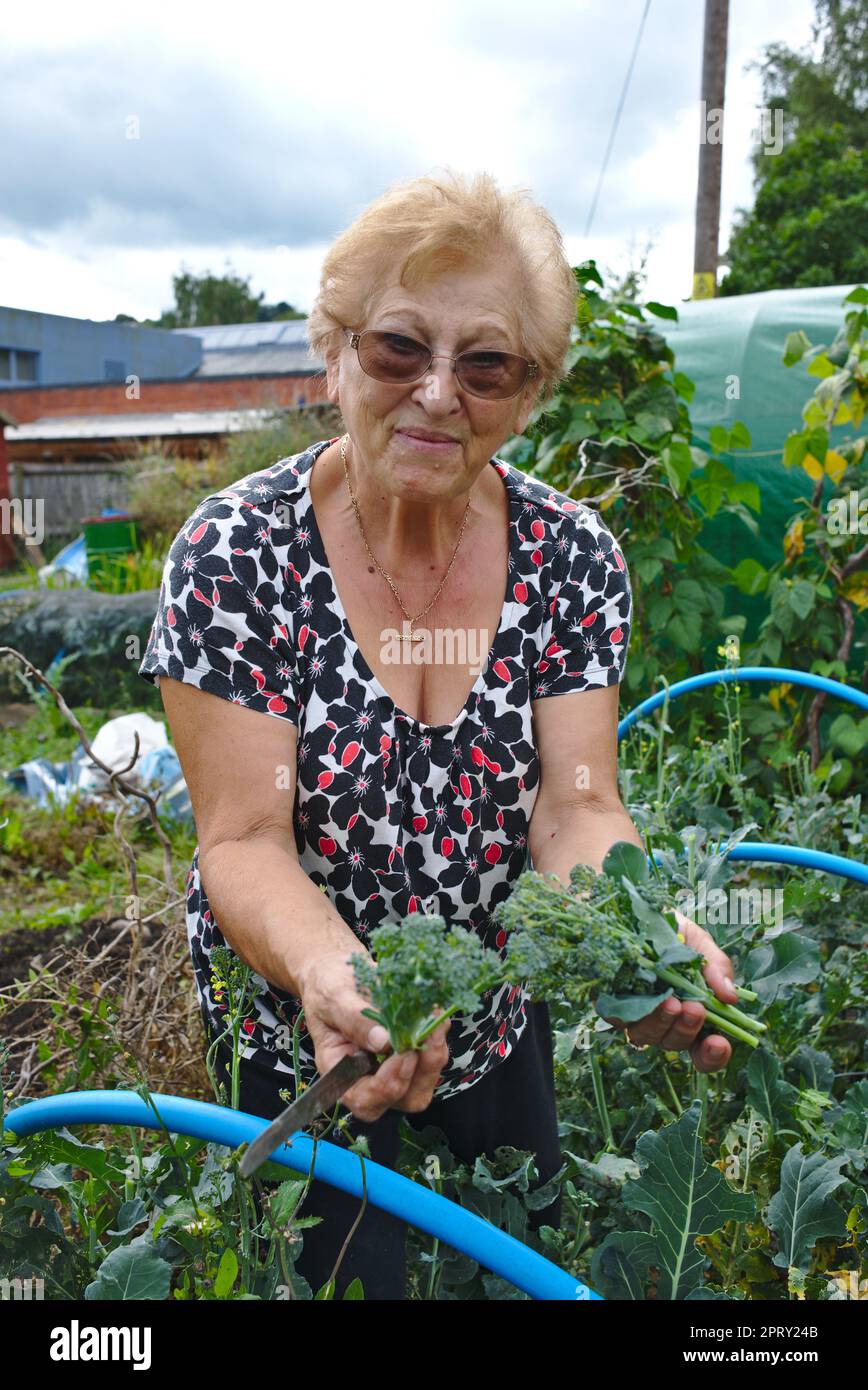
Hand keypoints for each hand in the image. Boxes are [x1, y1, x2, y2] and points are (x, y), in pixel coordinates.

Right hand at [297, 950, 450, 1122]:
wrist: (339, 972)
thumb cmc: (327, 986)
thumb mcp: (333, 998)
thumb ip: (354, 1020)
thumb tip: (383, 1041)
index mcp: (340, 1073)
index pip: (366, 1101)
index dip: (388, 1086)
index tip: (403, 1054)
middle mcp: (368, 1077)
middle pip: (403, 1099)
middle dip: (422, 1072)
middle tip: (427, 1036)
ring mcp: (392, 1067)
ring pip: (424, 1081)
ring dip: (434, 1054)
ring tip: (433, 1020)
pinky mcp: (410, 1052)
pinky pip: (432, 1057)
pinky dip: (437, 1038)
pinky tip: (434, 1013)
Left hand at [600, 912, 738, 1073]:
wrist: (638, 908)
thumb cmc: (675, 930)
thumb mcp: (701, 945)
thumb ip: (717, 969)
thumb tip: (731, 998)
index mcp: (690, 1013)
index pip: (703, 1050)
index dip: (712, 1056)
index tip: (718, 1044)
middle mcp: (662, 1021)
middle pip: (674, 1043)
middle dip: (686, 1030)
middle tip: (694, 1009)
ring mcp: (634, 1015)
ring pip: (645, 1036)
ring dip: (661, 1023)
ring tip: (671, 1001)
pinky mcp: (608, 1003)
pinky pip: (617, 1018)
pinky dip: (632, 1012)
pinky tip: (645, 999)